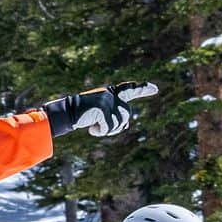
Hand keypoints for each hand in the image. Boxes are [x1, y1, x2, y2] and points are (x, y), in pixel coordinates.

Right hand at [43, 82, 157, 140]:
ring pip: (120, 122)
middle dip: (118, 125)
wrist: (67, 112)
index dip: (143, 88)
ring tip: (96, 125)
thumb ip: (115, 114)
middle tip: (103, 126)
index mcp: (111, 93)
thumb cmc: (84, 114)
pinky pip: (108, 127)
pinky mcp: (102, 108)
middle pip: (127, 114)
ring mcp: (107, 100)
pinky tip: (91, 129)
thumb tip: (126, 123)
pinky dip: (100, 132)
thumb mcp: (101, 113)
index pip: (130, 89)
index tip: (155, 88)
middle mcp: (111, 94)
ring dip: (109, 129)